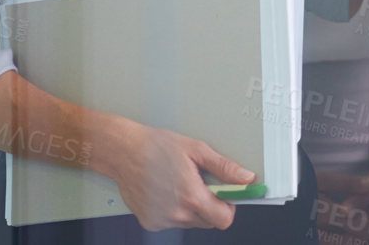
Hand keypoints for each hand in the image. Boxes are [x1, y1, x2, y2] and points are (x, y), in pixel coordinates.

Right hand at [106, 121, 251, 231]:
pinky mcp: (150, 222)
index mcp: (191, 196)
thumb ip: (224, 168)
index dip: (229, 207)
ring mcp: (162, 220)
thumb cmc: (156, 146)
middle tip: (201, 183)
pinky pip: (172, 221)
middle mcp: (176, 213)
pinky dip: (174, 210)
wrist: (123, 152)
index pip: (224, 219)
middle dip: (211, 205)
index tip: (227, 194)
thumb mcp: (196, 150)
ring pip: (190, 222)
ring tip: (180, 183)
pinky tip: (166, 191)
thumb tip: (246, 178)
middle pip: (208, 221)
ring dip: (192, 207)